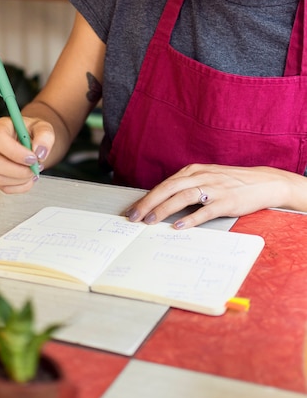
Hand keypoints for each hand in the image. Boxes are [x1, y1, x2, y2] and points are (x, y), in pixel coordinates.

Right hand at [0, 116, 54, 193]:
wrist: (31, 143)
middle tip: (36, 166)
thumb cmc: (33, 133)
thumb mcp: (43, 127)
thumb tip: (39, 152)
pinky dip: (22, 186)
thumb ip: (45, 136)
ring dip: (23, 178)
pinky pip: (6, 188)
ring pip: (0, 178)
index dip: (15, 152)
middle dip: (20, 170)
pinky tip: (28, 176)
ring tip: (34, 169)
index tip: (33, 158)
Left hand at [124, 163, 299, 227]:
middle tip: (134, 217)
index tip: (132, 211)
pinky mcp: (226, 201)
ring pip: (183, 197)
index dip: (146, 198)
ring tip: (151, 221)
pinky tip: (179, 226)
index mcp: (193, 171)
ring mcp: (214, 188)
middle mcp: (201, 176)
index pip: (164, 184)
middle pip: (169, 188)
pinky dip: (191, 218)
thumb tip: (162, 202)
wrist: (264, 182)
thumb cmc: (231, 182)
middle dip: (149, 203)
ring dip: (164, 209)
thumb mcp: (206, 178)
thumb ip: (186, 186)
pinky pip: (205, 210)